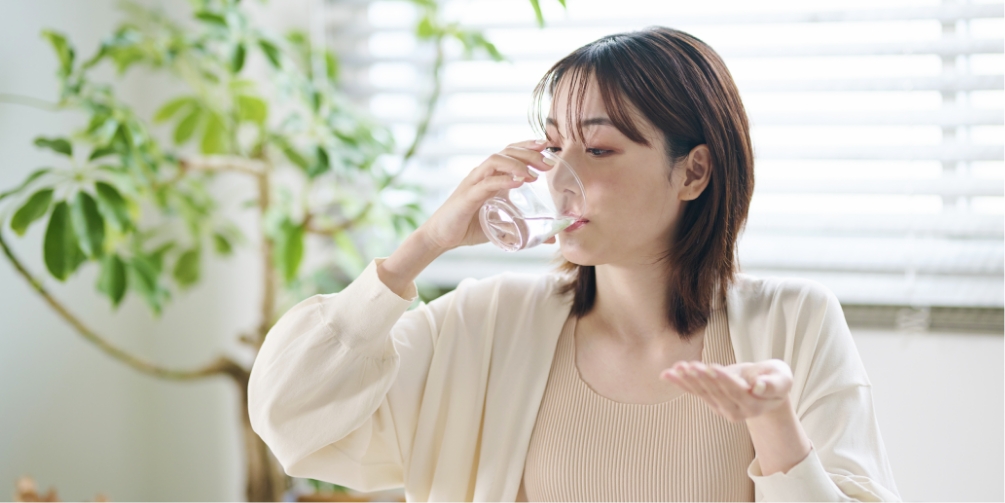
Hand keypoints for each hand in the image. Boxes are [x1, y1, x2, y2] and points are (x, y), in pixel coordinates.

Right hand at [418, 140, 554, 250]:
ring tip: (533, 174)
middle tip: (548, 163)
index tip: (547, 147)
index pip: (510, 152)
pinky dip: (502, 181)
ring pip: (495, 161)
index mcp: (490, 176)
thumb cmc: (469, 227)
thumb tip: (551, 238)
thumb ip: (525, 228)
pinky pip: (486, 183)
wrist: (441, 237)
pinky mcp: (467, 197)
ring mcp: (473, 184)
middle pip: (506, 152)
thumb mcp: (503, 226)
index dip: (527, 146)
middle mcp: (481, 175)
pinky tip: (517, 183)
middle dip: (529, 153)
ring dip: (516, 164)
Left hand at [659, 359, 793, 421]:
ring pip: (703, 393)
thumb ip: (774, 385)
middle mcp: (735, 410)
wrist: (766, 388)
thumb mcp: (782, 379)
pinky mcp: (711, 402)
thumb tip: (759, 387)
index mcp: (754, 405)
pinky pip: (694, 391)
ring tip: (676, 368)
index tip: (711, 367)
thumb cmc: (775, 379)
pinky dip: (680, 382)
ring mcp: (721, 408)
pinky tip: (666, 374)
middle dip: (702, 378)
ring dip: (687, 380)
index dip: (723, 379)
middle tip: (690, 365)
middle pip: (716, 392)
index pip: (736, 391)